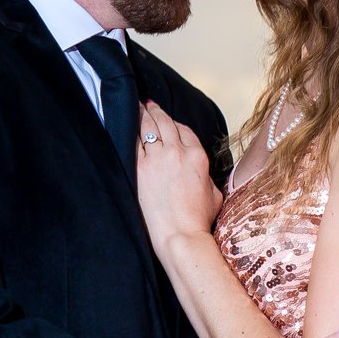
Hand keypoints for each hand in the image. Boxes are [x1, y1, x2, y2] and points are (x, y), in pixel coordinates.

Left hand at [135, 99, 220, 252]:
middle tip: (147, 103)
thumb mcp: (214, 193)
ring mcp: (157, 158)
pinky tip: (124, 124)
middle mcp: (177, 152)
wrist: (180, 234)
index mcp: (198, 156)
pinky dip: (129, 131)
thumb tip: (199, 172)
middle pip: (165, 123)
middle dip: (155, 111)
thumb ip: (206, 175)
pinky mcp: (140, 168)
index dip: (174, 123)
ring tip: (136, 106)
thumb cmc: (198, 219)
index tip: (167, 118)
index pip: (184, 130)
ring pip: (147, 128)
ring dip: (141, 114)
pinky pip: (133, 142)